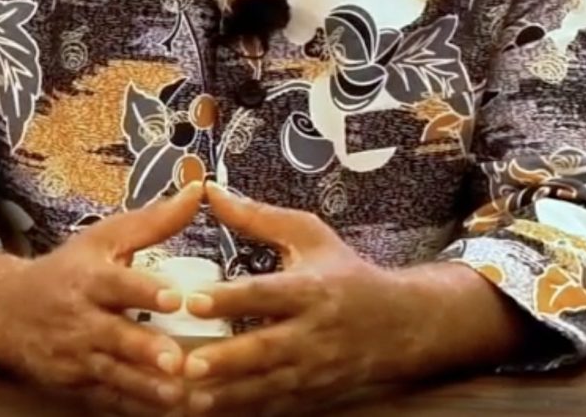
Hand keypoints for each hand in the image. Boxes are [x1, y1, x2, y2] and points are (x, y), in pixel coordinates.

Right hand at [0, 182, 204, 415]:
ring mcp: (77, 356)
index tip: (174, 298)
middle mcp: (81, 319)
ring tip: (181, 395)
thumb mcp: (105, 239)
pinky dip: (137, 407)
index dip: (144, 290)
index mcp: (89, 278)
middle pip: (115, 336)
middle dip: (145, 349)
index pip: (117, 284)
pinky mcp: (77, 385)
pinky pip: (109, 400)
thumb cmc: (68, 269)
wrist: (4, 312)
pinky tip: (170, 411)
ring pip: (114, 375)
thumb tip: (198, 189)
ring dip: (147, 387)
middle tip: (178, 360)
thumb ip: (154, 221)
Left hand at [178, 182, 419, 415]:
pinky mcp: (313, 393)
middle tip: (186, 364)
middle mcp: (313, 332)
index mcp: (310, 289)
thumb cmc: (346, 272)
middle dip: (227, 359)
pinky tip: (214, 410)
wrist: (399, 323)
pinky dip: (246, 409)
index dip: (229, 298)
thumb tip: (211, 191)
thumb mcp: (308, 235)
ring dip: (229, 393)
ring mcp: (314, 368)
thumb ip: (258, 217)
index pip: (264, 294)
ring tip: (189, 397)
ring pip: (268, 385)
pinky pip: (276, 406)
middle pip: (266, 348)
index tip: (191, 300)